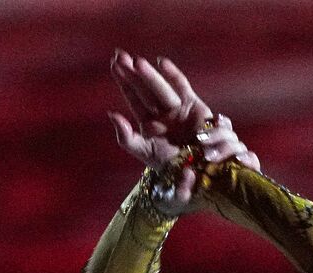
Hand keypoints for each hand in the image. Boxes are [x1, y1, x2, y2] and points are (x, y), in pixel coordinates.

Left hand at [108, 50, 260, 215]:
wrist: (200, 176)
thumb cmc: (171, 169)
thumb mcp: (144, 153)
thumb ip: (126, 137)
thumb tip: (112, 114)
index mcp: (149, 124)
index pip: (134, 98)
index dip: (124, 81)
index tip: (113, 64)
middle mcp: (163, 114)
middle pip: (145, 89)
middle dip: (133, 72)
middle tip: (120, 55)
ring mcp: (179, 110)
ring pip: (160, 87)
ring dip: (149, 75)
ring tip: (136, 62)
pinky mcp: (196, 108)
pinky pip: (183, 88)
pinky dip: (174, 75)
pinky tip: (162, 63)